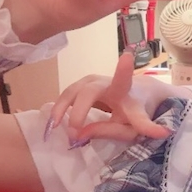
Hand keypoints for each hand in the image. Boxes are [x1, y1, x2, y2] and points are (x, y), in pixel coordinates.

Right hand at [47, 51, 189, 143]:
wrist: (136, 94)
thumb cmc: (133, 113)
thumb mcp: (129, 129)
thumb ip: (109, 132)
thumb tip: (79, 136)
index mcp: (125, 92)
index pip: (124, 80)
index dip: (124, 70)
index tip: (127, 56)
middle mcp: (107, 82)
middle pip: (89, 92)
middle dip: (79, 112)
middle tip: (74, 133)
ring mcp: (92, 81)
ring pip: (73, 91)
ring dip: (61, 108)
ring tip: (56, 126)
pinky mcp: (82, 84)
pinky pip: (67, 95)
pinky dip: (59, 108)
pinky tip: (55, 121)